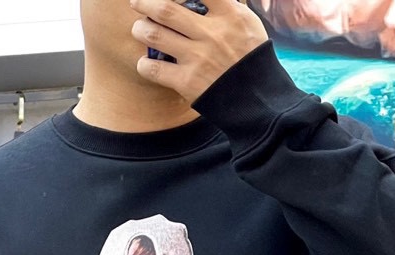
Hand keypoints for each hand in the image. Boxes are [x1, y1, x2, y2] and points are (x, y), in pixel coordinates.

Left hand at [130, 0, 269, 102]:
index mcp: (228, 15)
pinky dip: (144, 64)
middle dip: (145, 3)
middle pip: (166, 9)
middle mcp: (211, 34)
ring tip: (140, 30)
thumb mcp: (249, 24)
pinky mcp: (188, 82)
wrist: (258, 103)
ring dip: (141, 30)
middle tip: (135, 2)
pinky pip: (154, 68)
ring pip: (155, 35)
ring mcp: (198, 58)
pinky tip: (145, 63)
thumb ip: (228, 6)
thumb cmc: (253, 60)